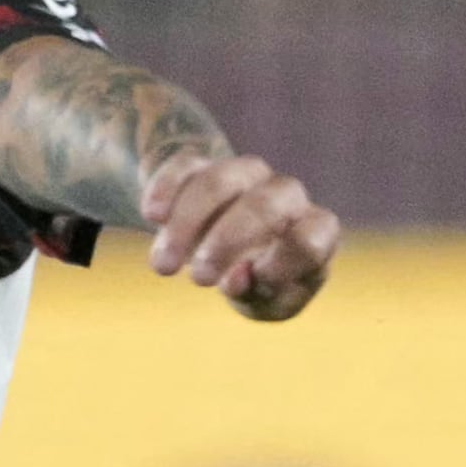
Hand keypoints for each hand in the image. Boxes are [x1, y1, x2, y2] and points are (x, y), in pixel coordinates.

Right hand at [143, 152, 335, 320]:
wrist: (228, 248)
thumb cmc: (258, 282)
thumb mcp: (264, 302)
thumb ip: (258, 294)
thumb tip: (235, 279)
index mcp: (313, 229)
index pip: (311, 238)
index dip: (282, 264)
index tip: (250, 285)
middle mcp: (285, 194)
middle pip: (264, 205)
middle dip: (228, 242)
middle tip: (199, 280)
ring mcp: (245, 174)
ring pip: (220, 180)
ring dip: (188, 223)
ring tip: (163, 267)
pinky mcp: (203, 165)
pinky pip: (185, 165)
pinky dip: (167, 188)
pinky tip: (152, 216)